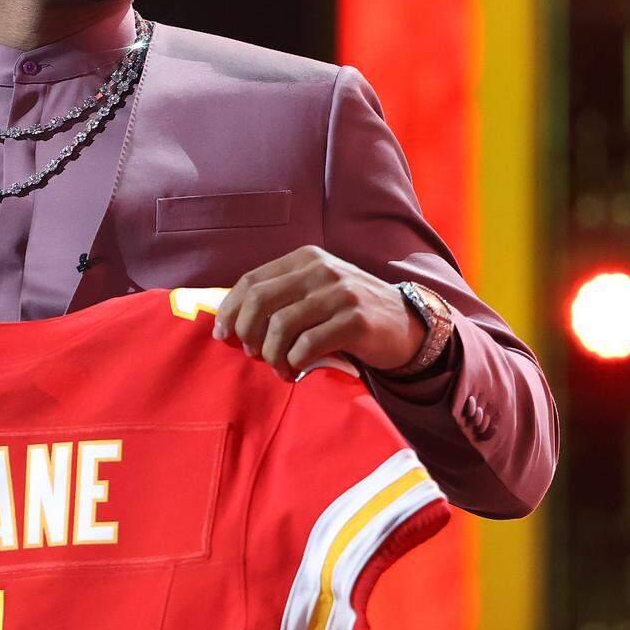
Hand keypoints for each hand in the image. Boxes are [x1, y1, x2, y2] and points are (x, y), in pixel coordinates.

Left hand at [211, 246, 424, 380]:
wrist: (406, 324)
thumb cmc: (348, 312)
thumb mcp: (315, 291)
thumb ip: (280, 296)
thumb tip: (229, 321)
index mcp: (305, 258)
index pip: (251, 281)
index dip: (229, 310)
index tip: (222, 335)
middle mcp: (321, 270)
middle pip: (260, 301)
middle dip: (247, 333)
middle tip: (254, 354)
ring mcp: (340, 293)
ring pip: (281, 326)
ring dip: (271, 355)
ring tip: (279, 368)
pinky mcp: (355, 321)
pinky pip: (306, 345)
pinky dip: (294, 363)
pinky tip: (296, 371)